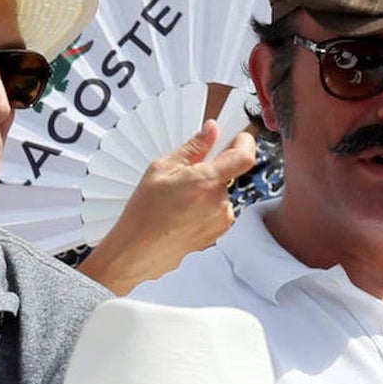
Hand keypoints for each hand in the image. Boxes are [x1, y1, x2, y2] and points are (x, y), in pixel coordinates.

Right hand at [79, 119, 256, 294]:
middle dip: (211, 170)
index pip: (245, 155)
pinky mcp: (218, 233)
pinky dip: (204, 208)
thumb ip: (193, 148)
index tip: (235, 136)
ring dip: (206, 191)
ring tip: (179, 200)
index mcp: (206, 182)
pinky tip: (182, 214)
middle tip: (185, 175)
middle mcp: (219, 202)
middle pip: (228, 174)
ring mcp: (221, 220)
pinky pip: (217, 211)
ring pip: (221, 193)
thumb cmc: (144, 214)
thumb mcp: (161, 169)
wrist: (137, 252)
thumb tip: (211, 131)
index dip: (244, 142)